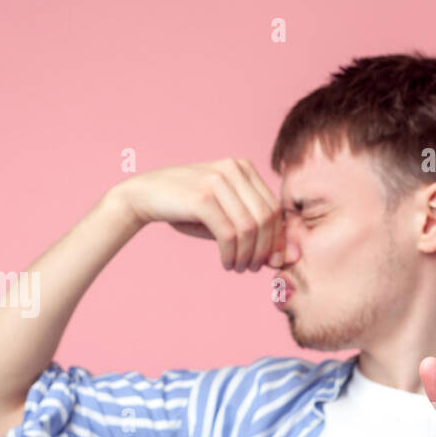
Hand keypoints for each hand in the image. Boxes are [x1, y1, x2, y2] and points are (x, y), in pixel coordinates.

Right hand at [111, 159, 297, 271]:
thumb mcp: (227, 220)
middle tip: (253, 268)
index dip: (277, 239)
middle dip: (264, 250)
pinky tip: (226, 263)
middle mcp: (234, 169)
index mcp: (244, 168)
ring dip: (247, 256)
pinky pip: (229, 234)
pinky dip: (231, 254)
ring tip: (238, 267)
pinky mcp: (203, 197)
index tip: (271, 262)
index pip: (275, 208)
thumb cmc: (189, 210)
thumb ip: (257, 234)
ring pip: (250, 228)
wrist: (145, 196)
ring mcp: (218, 180)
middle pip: (267, 218)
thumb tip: (290, 259)